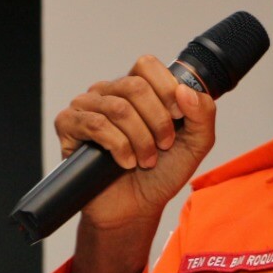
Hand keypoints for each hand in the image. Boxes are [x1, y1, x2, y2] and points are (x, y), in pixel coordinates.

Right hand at [54, 55, 216, 232]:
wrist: (136, 207)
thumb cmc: (161, 172)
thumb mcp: (196, 143)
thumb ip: (203, 114)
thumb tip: (185, 90)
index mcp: (137, 88)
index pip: (146, 64)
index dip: (166, 89)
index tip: (178, 117)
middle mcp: (110, 92)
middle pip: (134, 86)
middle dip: (157, 121)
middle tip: (163, 145)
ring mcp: (87, 107)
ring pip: (117, 108)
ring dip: (140, 139)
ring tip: (146, 160)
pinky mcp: (68, 125)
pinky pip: (94, 124)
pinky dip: (118, 146)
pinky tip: (125, 162)